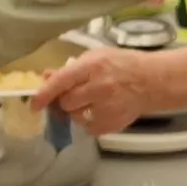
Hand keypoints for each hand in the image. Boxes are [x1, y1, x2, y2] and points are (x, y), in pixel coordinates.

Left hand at [34, 45, 186, 136]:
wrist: (152, 81)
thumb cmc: (123, 65)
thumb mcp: (97, 57)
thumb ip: (70, 68)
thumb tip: (45, 76)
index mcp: (93, 66)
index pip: (61, 82)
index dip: (44, 94)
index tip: (34, 104)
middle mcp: (99, 87)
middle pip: (66, 102)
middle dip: (65, 100)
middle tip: (74, 95)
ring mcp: (107, 108)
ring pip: (75, 116)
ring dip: (77, 110)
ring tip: (91, 100)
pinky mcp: (112, 124)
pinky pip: (88, 128)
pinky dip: (89, 121)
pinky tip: (100, 110)